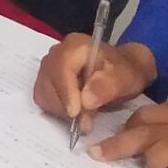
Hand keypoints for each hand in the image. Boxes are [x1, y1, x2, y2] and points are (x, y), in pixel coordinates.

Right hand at [32, 36, 154, 131]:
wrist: (120, 72)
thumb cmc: (124, 71)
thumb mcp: (125, 78)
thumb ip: (106, 86)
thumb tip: (85, 100)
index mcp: (75, 46)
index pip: (61, 68)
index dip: (66, 92)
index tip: (76, 113)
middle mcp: (56, 53)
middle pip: (48, 82)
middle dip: (65, 105)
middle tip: (87, 120)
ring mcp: (48, 66)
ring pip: (43, 93)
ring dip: (61, 110)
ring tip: (85, 115)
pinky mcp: (45, 80)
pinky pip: (43, 99)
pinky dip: (58, 110)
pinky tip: (77, 110)